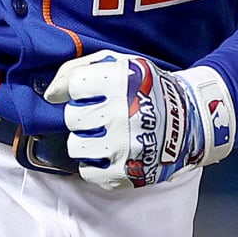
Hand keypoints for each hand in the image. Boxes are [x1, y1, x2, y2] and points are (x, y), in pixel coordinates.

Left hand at [43, 50, 235, 190]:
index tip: (83, 93)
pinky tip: (110, 152)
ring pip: (76, 145)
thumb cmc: (145, 89)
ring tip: (106, 133)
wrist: (187, 120)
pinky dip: (95, 163)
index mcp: (121, 81)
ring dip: (87, 139)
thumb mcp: (119, 63)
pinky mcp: (125, 173)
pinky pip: (87, 172)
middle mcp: (122, 113)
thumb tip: (50, 93)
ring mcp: (124, 146)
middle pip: (73, 117)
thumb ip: (79, 69)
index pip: (73, 86)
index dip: (75, 90)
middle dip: (83, 115)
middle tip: (102, 114)